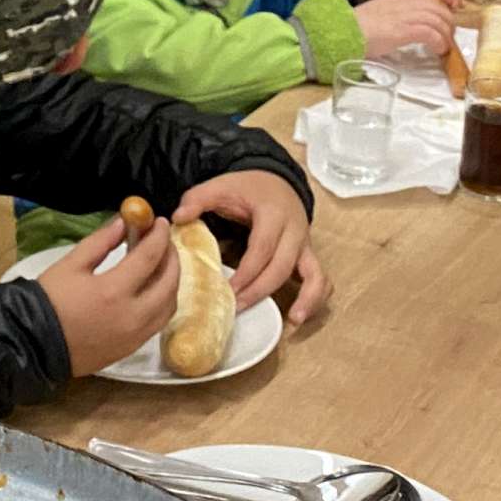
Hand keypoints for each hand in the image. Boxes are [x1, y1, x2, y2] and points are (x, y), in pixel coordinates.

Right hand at [37, 212, 184, 375]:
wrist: (34, 344)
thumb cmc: (49, 301)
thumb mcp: (71, 264)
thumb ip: (101, 241)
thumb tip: (123, 223)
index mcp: (115, 290)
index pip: (150, 256)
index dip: (159, 235)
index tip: (160, 222)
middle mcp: (133, 315)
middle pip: (169, 282)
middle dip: (172, 257)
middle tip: (164, 241)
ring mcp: (135, 335)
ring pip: (169, 305)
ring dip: (171, 281)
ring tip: (161, 264)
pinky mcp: (132, 348)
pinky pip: (159, 322)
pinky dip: (162, 302)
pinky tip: (152, 290)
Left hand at [176, 170, 330, 322]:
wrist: (275, 179)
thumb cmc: (246, 187)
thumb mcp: (220, 186)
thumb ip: (197, 199)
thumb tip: (178, 217)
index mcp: (273, 214)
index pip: (262, 248)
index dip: (246, 273)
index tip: (227, 290)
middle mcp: (295, 230)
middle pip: (282, 267)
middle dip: (260, 291)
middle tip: (236, 308)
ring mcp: (306, 244)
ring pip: (314, 275)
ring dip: (305, 299)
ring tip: (292, 321)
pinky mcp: (309, 255)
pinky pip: (321, 279)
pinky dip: (315, 298)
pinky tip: (299, 316)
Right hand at [352, 0, 457, 61]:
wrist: (343, 31)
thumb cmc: (356, 27)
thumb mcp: (380, 14)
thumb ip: (397, 16)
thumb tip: (410, 28)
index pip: (431, 1)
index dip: (441, 14)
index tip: (442, 27)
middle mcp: (407, 2)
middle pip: (440, 9)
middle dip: (448, 24)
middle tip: (447, 39)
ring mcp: (407, 15)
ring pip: (440, 21)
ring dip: (446, 36)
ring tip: (444, 48)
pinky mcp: (405, 30)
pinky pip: (432, 34)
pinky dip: (439, 43)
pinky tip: (438, 51)